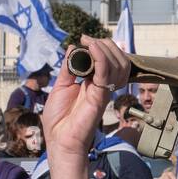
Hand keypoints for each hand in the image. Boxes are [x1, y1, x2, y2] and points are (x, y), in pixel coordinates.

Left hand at [41, 36, 131, 161]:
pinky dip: (101, 58)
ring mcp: (104, 91)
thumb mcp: (61, 85)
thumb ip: (69, 67)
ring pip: (118, 64)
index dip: (101, 45)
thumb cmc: (59, 119)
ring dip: (105, 49)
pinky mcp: (101, 97)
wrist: (59, 140)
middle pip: (118, 59)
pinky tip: (92, 49)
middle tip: (88, 40)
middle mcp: (103, 86)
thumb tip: (74, 47)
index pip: (109, 59)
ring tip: (91, 44)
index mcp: (94, 82)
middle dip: (105, 44)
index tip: (85, 39)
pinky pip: (107, 73)